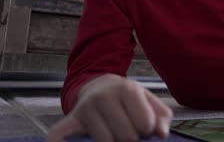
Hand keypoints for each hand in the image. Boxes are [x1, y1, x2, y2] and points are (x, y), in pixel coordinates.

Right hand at [46, 74, 172, 141]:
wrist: (101, 87)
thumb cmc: (129, 99)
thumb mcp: (150, 101)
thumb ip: (161, 117)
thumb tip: (162, 134)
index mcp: (127, 89)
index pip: (145, 123)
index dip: (147, 129)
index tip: (143, 125)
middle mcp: (104, 97)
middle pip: (126, 137)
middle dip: (131, 138)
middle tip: (128, 129)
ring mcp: (86, 109)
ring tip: (114, 132)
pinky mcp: (71, 120)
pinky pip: (60, 134)